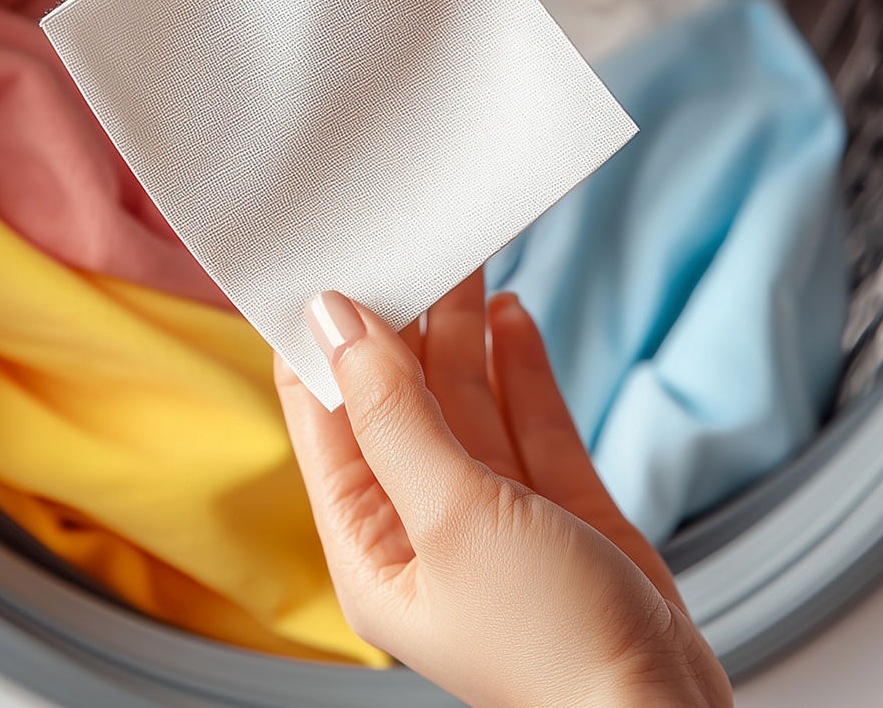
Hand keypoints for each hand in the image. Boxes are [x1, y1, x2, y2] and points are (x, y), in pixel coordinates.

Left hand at [275, 273, 729, 707]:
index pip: (325, 423)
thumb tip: (336, 322)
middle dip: (406, 323)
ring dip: (463, 334)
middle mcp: (423, 534)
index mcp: (369, 550)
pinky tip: (511, 315)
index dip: (324, 342)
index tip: (330, 260)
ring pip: (465, 407)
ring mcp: (494, 524)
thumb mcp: (455, 514)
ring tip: (467, 258)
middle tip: (417, 239)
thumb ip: (394, 413)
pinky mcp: (559, 517)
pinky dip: (520, 369)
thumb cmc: (550, 643)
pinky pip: (527, 426)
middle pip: (399, 404)